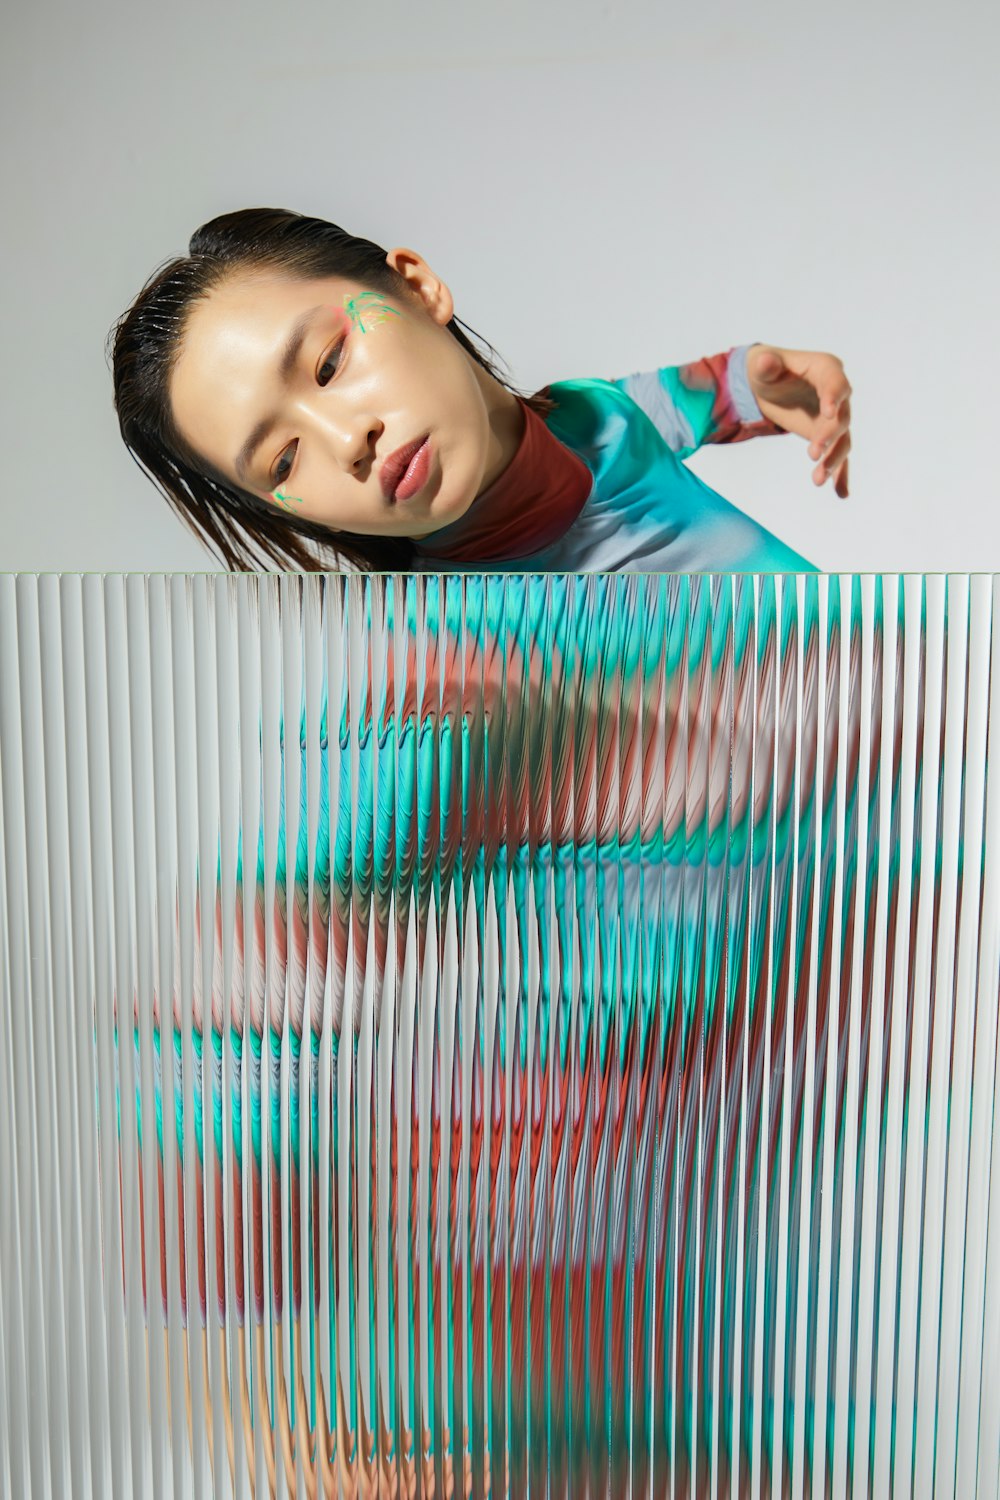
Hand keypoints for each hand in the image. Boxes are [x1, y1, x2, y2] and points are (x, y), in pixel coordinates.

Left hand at [747, 344, 851, 498]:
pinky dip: (841, 475)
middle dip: (829, 436)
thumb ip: (766, 365)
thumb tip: (764, 360)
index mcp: (826, 370)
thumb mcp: (762, 366)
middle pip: (841, 417)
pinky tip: (842, 494)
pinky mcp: (828, 436)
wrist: (768, 386)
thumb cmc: (767, 370)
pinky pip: (838, 457)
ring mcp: (834, 417)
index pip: (836, 384)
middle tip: (813, 454)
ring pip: (841, 441)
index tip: (828, 413)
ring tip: (818, 480)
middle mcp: (837, 394)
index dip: (834, 397)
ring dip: (833, 461)